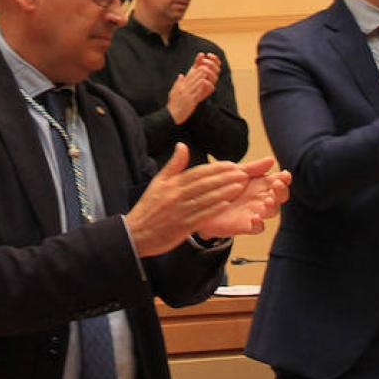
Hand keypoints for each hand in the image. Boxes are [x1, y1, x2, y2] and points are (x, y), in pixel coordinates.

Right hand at [125, 145, 253, 255]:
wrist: (136, 233)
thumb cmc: (148, 208)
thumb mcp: (158, 182)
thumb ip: (173, 165)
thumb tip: (182, 145)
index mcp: (172, 184)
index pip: (198, 173)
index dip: (216, 168)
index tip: (231, 165)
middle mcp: (177, 196)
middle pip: (205, 184)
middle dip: (225, 178)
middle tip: (242, 173)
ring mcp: (180, 212)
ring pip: (206, 199)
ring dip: (224, 192)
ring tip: (240, 186)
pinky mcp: (182, 227)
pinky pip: (201, 216)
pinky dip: (214, 210)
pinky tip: (226, 204)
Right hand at [166, 52, 221, 123]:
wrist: (172, 115)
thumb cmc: (173, 104)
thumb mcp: (173, 92)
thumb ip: (178, 83)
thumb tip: (181, 75)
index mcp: (179, 87)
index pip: (187, 77)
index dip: (193, 71)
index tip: (198, 66)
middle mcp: (183, 90)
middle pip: (192, 79)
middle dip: (198, 73)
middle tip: (204, 66)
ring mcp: (187, 95)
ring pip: (195, 84)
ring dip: (200, 78)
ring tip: (205, 72)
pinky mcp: (191, 101)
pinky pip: (197, 92)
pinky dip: (201, 87)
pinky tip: (204, 83)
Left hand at [194, 159, 290, 239]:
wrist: (202, 204)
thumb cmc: (223, 187)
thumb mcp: (237, 173)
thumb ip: (254, 168)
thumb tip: (271, 160)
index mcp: (261, 185)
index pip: (279, 182)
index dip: (284, 179)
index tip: (284, 175)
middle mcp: (261, 199)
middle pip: (280, 197)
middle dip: (281, 192)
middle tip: (276, 186)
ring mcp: (254, 212)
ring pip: (272, 212)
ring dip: (273, 206)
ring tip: (268, 201)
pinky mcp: (245, 225)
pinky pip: (257, 228)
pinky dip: (259, 224)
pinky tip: (255, 218)